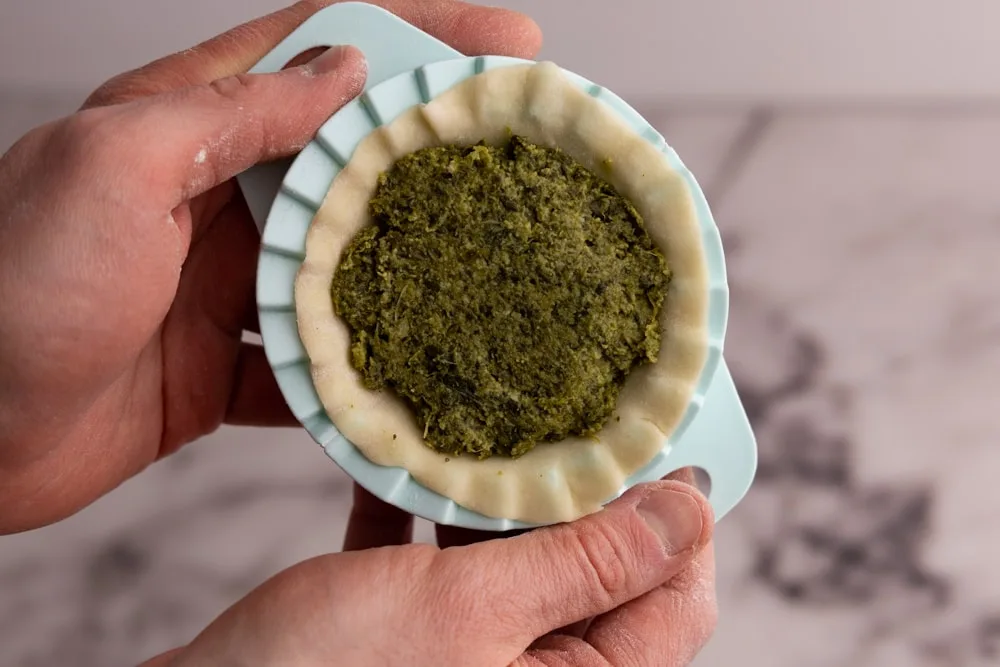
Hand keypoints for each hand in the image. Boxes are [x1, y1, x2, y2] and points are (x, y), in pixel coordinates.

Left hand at [0, 0, 542, 533]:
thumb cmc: (10, 288)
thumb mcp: (115, 168)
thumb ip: (232, 113)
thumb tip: (345, 70)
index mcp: (184, 122)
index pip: (320, 49)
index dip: (418, 34)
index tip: (508, 44)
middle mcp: (213, 196)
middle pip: (348, 156)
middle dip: (436, 153)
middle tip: (522, 159)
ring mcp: (224, 285)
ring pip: (344, 264)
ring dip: (412, 269)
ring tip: (492, 272)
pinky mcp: (224, 364)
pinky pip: (313, 363)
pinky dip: (359, 374)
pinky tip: (409, 380)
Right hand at [143, 478, 715, 666]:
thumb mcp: (475, 611)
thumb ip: (588, 563)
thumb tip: (688, 510)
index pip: (675, 598)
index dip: (680, 517)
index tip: (662, 436)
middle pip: (597, 569)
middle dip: (581, 489)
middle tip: (567, 408)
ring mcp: (472, 657)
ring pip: (520, 557)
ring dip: (501, 492)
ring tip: (491, 421)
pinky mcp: (415, 637)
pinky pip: (447, 563)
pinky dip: (432, 514)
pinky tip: (410, 464)